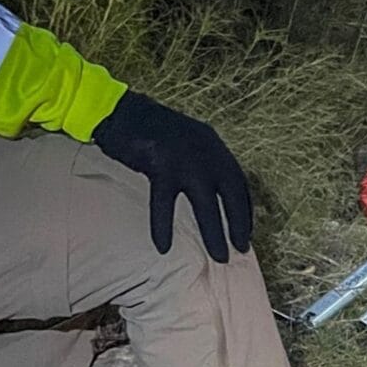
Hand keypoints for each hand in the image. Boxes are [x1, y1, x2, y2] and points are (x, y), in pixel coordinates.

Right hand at [92, 90, 252, 263]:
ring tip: (219, 256)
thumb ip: (202, 161)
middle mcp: (205, 150)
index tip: (247, 230)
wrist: (118, 111)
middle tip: (242, 249)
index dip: (245, 208)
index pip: (238, 181)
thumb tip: (213, 195)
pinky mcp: (160, 165)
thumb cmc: (150, 130)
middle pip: (230, 193)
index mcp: (213, 144)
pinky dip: (163, 226)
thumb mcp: (187, 141)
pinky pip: (163, 203)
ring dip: (214, 232)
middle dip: (239, 223)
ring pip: (206, 203)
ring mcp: (184, 158)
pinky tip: (163, 247)